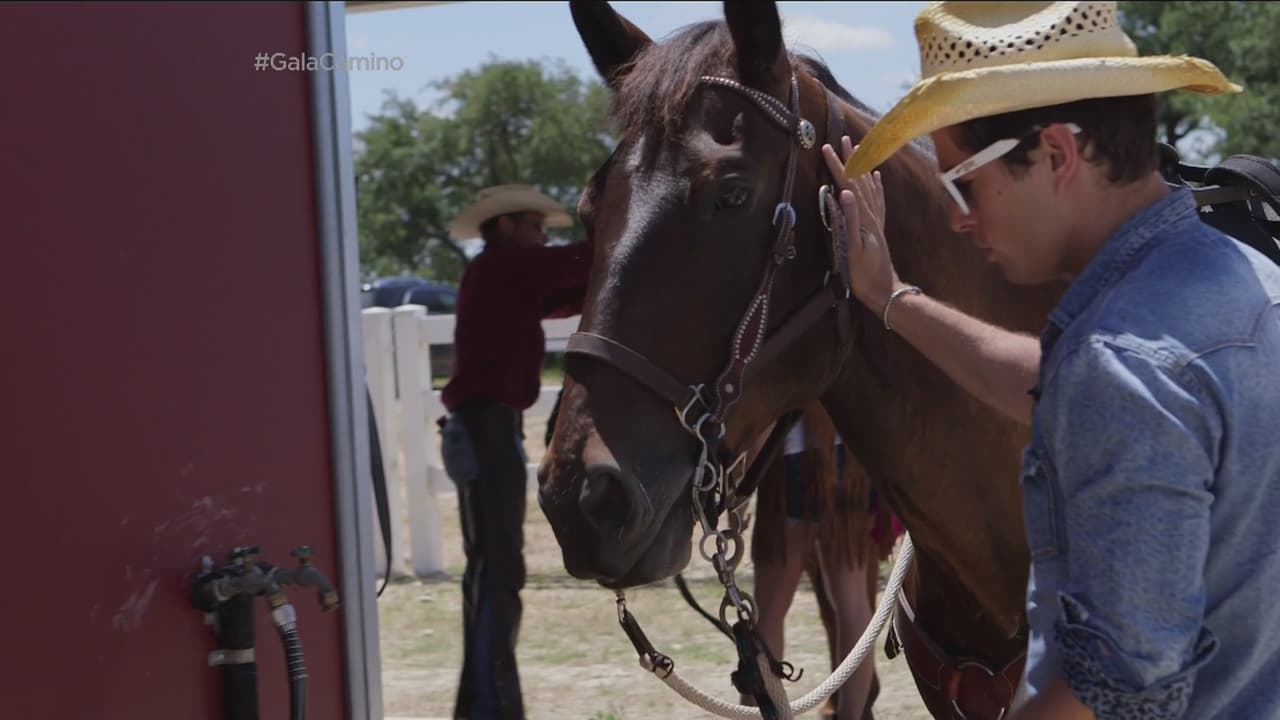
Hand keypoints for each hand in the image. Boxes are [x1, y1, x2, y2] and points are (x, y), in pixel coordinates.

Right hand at [821, 136, 905, 312]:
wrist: (885, 290)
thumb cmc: (865, 273)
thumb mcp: (852, 248)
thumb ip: (849, 220)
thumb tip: (843, 193)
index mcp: (864, 218)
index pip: (849, 185)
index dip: (837, 166)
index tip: (826, 148)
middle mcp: (873, 215)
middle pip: (861, 181)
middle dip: (851, 160)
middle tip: (843, 139)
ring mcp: (877, 220)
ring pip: (870, 187)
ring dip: (863, 167)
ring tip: (858, 150)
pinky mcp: (879, 227)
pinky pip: (878, 201)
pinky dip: (876, 186)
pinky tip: (876, 177)